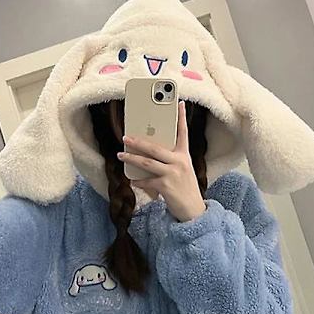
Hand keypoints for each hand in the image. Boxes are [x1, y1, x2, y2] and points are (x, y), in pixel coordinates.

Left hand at [117, 100, 206, 221]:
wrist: (193, 210)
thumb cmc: (185, 189)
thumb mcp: (182, 171)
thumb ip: (170, 161)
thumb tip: (148, 155)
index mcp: (184, 156)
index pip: (183, 133)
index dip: (181, 118)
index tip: (179, 103)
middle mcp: (179, 162)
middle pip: (155, 147)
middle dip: (138, 141)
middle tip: (126, 137)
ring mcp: (172, 173)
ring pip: (147, 162)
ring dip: (131, 158)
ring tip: (121, 155)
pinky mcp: (165, 186)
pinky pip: (146, 181)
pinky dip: (138, 181)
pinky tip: (133, 181)